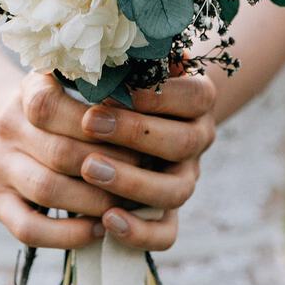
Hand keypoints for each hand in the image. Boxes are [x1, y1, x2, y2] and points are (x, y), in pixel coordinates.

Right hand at [0, 72, 142, 249]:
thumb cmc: (66, 105)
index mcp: (31, 90)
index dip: (99, 123)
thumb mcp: (79, 84)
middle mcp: (7, 125)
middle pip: (61, 151)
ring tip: (126, 203)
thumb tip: (147, 107)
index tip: (137, 134)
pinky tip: (98, 230)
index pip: (56, 105)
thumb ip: (106, 89)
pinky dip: (66, 235)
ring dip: (94, 201)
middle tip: (147, 175)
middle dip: (111, 166)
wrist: (12, 125)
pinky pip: (28, 228)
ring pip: (47, 189)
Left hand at [79, 72, 216, 249]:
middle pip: (184, 142)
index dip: (163, 95)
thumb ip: (114, 61)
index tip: (119, 90)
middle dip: (135, 132)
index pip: (196, 96)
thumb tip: (95, 50)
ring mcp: (182, 179)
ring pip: (176, 190)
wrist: (107, 126)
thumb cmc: (109, 86)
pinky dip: (139, 231)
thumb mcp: (114, 67)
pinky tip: (107, 219)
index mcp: (195, 100)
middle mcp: (196, 140)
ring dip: (132, 180)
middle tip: (90, 123)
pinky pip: (165, 234)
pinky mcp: (165, 215)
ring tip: (89, 168)